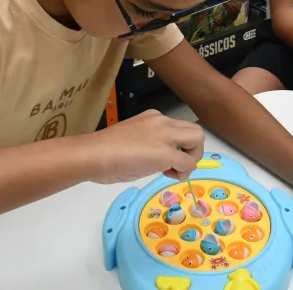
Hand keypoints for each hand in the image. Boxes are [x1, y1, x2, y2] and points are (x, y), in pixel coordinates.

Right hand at [89, 110, 203, 183]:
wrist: (93, 154)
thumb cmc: (103, 151)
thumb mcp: (131, 138)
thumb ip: (147, 142)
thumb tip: (152, 158)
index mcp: (153, 117)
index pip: (179, 127)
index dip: (179, 145)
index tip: (166, 158)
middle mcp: (162, 121)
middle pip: (196, 131)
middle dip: (193, 150)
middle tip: (178, 165)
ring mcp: (164, 135)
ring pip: (198, 140)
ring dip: (193, 158)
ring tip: (174, 170)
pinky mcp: (164, 152)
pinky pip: (188, 162)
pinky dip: (185, 172)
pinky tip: (169, 176)